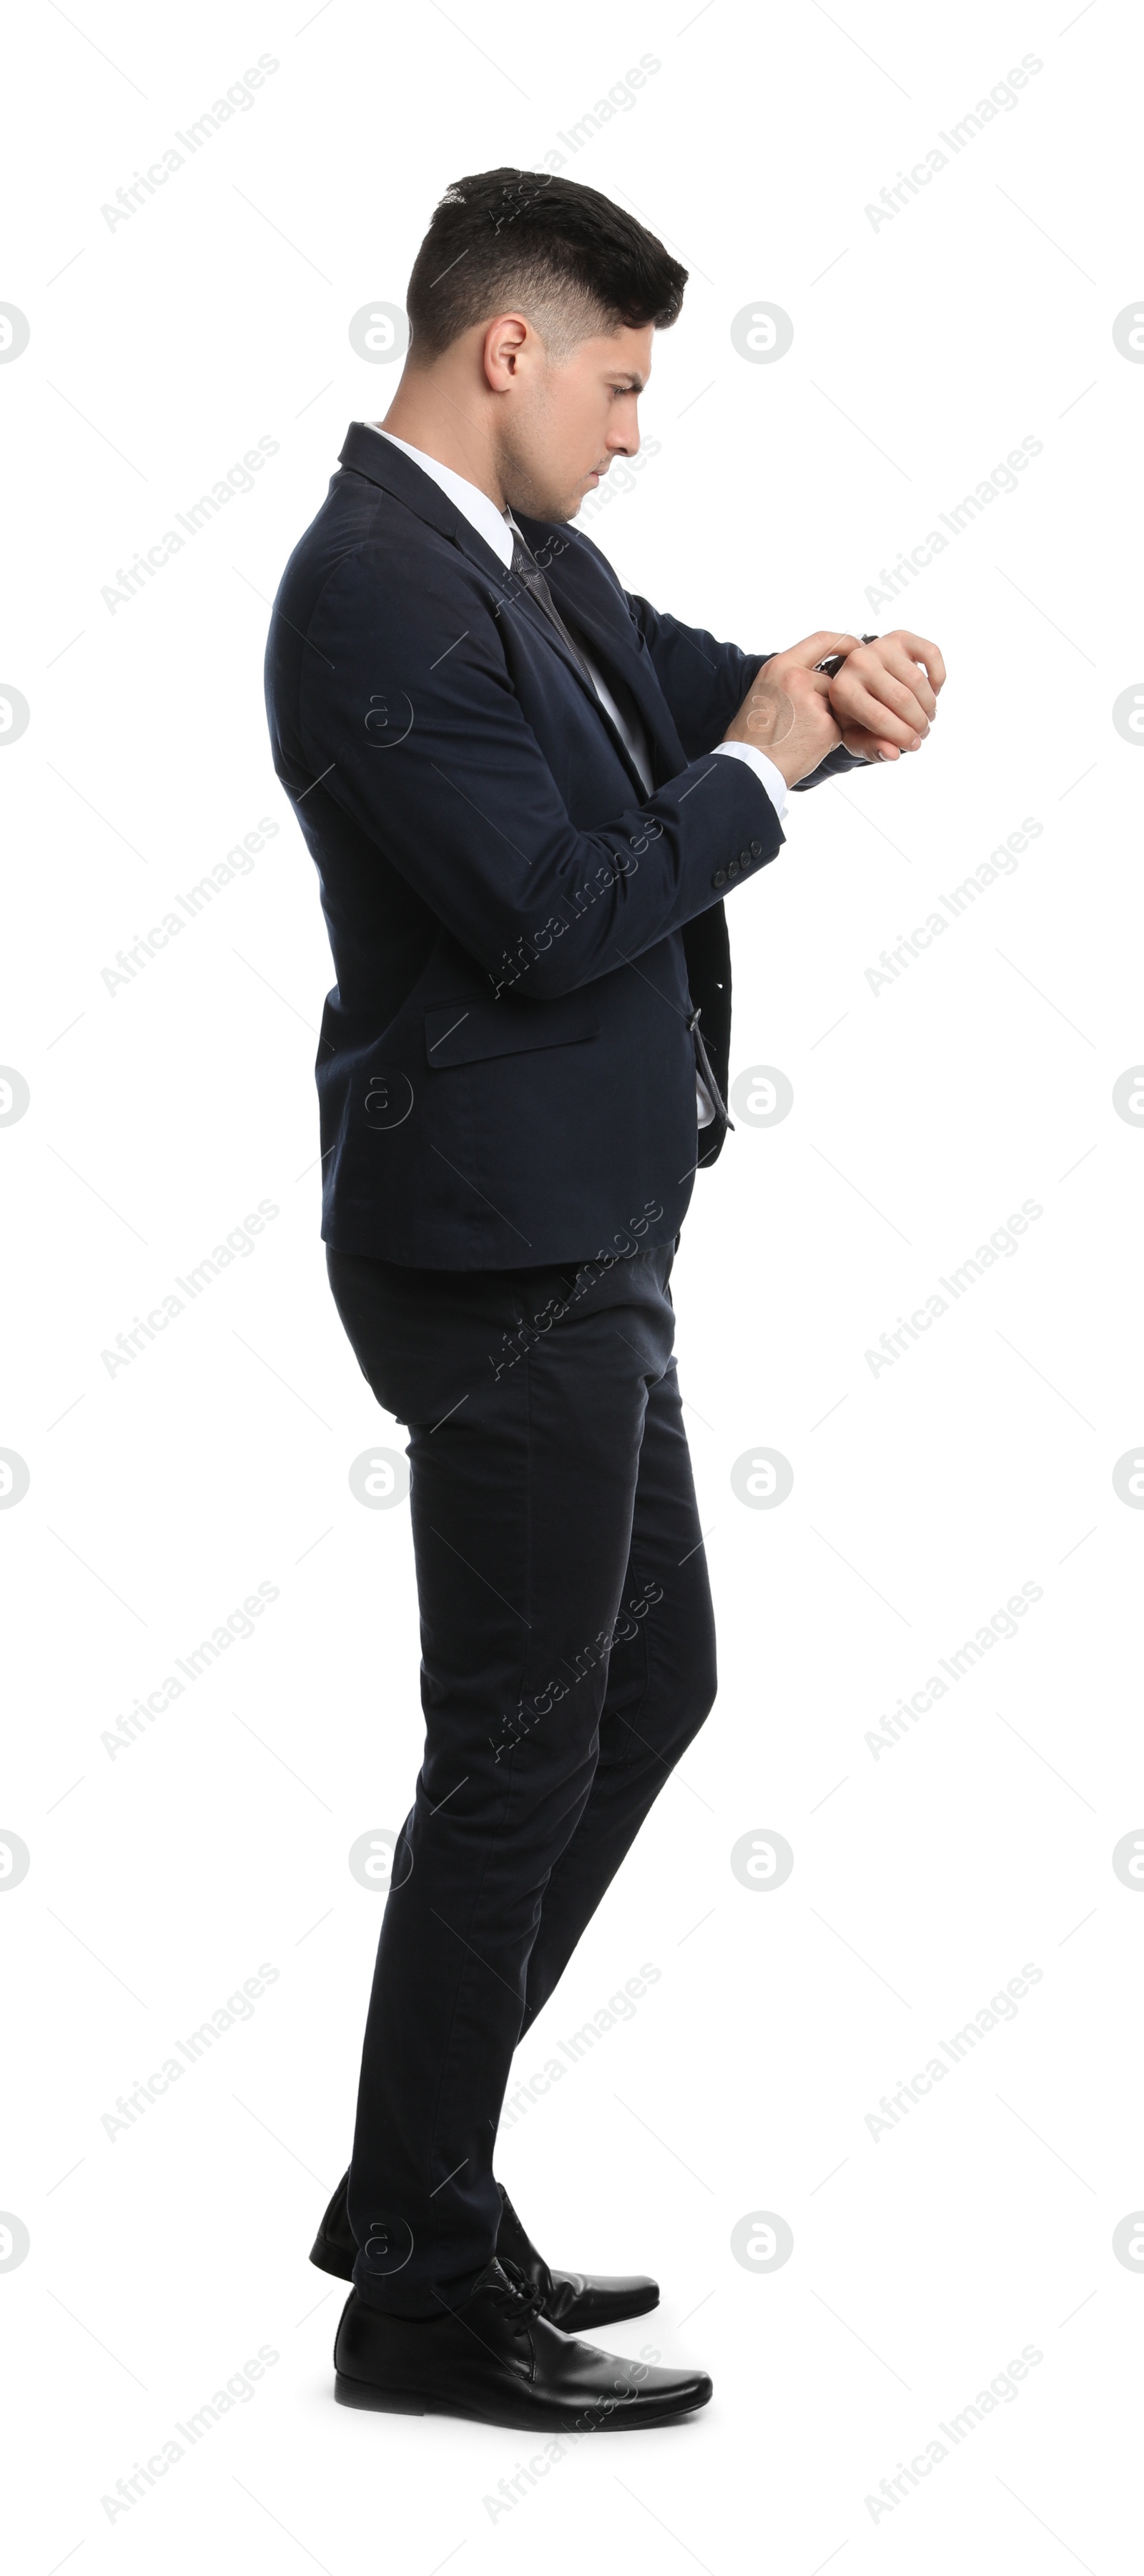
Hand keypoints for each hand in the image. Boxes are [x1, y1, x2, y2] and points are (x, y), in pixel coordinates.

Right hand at [722, 630, 853, 786]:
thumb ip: (791, 677)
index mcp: (780, 666)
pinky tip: (805, 746)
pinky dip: (827, 738)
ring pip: (835, 705)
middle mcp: (797, 678)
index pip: (822, 639)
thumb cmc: (753, 734)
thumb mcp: (764, 690)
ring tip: (798, 735)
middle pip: (829, 681)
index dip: (844, 642)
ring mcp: (812, 702)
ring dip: (825, 719)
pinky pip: (838, 727)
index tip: (856, 647)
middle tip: (800, 721)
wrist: (749, 767)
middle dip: (824, 700)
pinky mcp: (825, 726)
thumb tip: (822, 673)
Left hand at [827, 630, 945, 760]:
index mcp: (841, 690)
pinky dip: (938, 678)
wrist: (859, 681)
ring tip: (926, 716)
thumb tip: (893, 753)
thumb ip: (872, 749)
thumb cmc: (857, 715)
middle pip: (902, 699)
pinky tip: (932, 692)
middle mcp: (858, 662)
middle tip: (923, 732)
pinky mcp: (900, 637)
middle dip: (919, 723)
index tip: (913, 745)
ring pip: (918, 681)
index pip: (879, 718)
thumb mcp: (856, 737)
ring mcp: (879, 646)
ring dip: (929, 705)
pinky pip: (931, 655)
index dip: (902, 736)